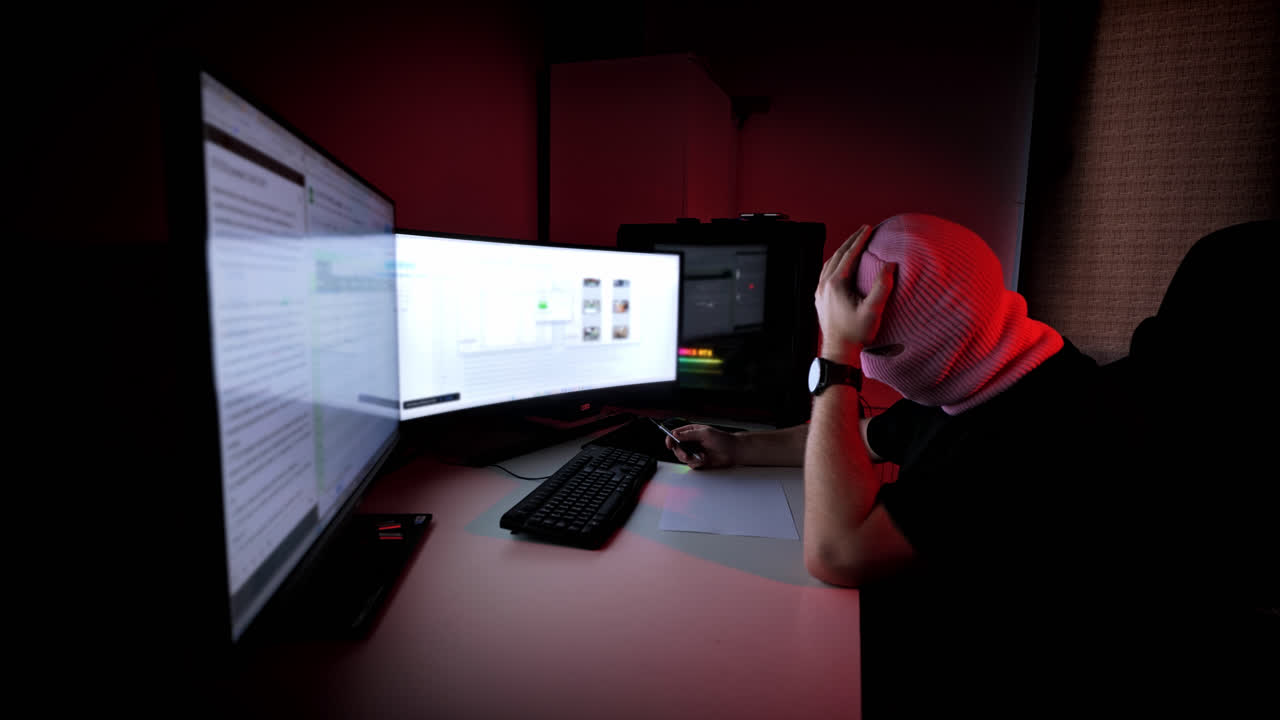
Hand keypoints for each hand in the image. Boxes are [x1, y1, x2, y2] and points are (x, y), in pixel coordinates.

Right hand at [665, 425, 737, 468]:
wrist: (733, 452)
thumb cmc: (722, 439)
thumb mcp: (705, 433)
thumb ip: (689, 434)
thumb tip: (675, 434)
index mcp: (691, 432)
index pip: (675, 435)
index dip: (670, 439)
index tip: (669, 445)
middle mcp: (691, 441)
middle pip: (676, 448)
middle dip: (680, 453)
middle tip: (687, 456)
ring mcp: (694, 451)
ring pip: (682, 457)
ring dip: (691, 459)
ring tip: (702, 456)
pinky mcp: (698, 460)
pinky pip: (691, 464)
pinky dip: (697, 463)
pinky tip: (705, 459)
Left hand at [814, 224, 894, 364]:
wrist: (838, 351)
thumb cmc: (856, 333)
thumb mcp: (873, 310)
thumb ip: (882, 286)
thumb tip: (890, 265)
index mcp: (835, 284)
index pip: (849, 255)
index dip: (860, 240)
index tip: (869, 228)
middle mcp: (824, 285)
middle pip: (838, 255)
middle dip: (851, 241)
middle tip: (864, 230)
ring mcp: (819, 291)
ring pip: (829, 263)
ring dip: (842, 251)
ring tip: (854, 243)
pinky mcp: (819, 298)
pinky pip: (825, 273)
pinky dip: (835, 263)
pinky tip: (841, 265)